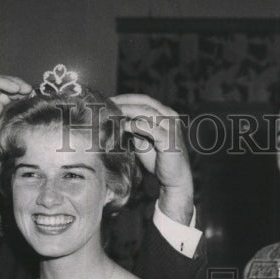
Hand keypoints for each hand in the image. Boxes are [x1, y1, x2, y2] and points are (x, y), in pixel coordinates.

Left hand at [111, 93, 194, 225]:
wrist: (174, 179)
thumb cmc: (158, 160)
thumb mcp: (143, 140)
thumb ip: (133, 128)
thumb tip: (114, 119)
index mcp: (165, 113)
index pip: (143, 99)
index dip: (125, 98)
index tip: (107, 101)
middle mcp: (170, 116)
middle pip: (144, 102)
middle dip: (123, 102)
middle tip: (105, 105)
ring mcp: (171, 126)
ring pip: (146, 112)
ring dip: (126, 111)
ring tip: (111, 114)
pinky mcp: (169, 139)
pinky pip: (148, 127)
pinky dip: (134, 125)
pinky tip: (122, 126)